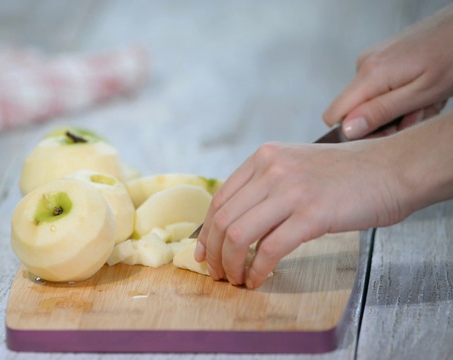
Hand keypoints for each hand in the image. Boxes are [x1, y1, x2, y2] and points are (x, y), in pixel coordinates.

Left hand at [193, 139, 412, 288]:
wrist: (392, 168)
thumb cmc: (347, 174)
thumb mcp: (296, 167)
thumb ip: (266, 188)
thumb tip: (235, 226)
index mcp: (264, 157)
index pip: (220, 199)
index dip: (206, 232)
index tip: (204, 253)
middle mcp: (272, 170)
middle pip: (223, 219)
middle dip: (214, 253)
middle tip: (218, 273)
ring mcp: (291, 191)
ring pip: (239, 235)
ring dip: (231, 264)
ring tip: (236, 279)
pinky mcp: (312, 214)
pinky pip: (270, 249)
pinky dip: (258, 269)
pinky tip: (259, 279)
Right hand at [323, 5, 452, 138]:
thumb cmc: (452, 57)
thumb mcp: (422, 94)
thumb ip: (381, 112)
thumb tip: (346, 129)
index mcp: (369, 74)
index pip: (334, 115)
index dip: (356, 131)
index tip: (387, 131)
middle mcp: (363, 64)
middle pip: (356, 110)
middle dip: (386, 120)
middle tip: (417, 115)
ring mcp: (371, 59)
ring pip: (371, 101)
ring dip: (399, 109)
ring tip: (426, 101)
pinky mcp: (380, 57)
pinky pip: (379, 88)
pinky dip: (401, 95)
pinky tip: (422, 90)